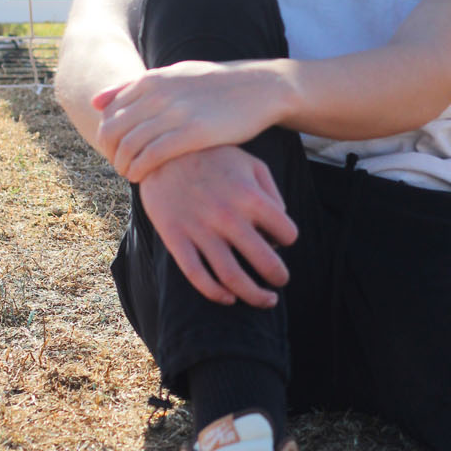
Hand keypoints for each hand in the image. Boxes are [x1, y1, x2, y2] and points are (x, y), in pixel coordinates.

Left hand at [93, 60, 288, 182]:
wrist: (259, 87)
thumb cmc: (214, 85)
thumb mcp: (173, 76)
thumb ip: (132, 87)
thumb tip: (96, 102)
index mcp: (151, 80)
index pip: (109, 113)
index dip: (106, 137)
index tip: (116, 150)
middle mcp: (158, 94)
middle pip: (113, 131)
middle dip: (110, 154)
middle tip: (120, 166)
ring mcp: (175, 113)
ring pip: (129, 146)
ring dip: (124, 166)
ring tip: (131, 174)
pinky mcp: (194, 132)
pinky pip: (152, 156)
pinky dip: (140, 170)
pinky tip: (143, 178)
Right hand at [137, 144, 296, 307]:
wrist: (162, 150)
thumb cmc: (214, 157)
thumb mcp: (251, 163)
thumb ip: (271, 192)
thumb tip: (281, 221)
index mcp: (251, 197)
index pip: (287, 233)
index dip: (288, 240)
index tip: (282, 242)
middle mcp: (229, 217)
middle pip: (265, 263)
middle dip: (279, 277)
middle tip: (281, 282)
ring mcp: (200, 230)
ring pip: (233, 278)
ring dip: (254, 295)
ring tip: (264, 299)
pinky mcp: (175, 238)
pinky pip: (198, 276)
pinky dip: (216, 294)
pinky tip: (228, 298)